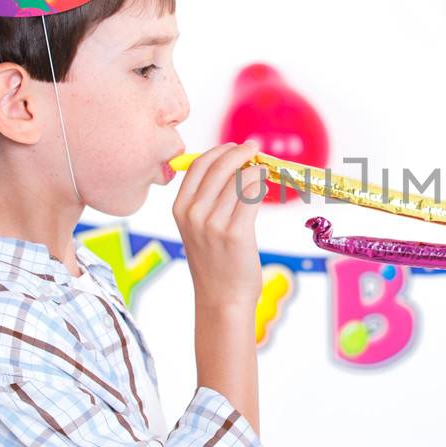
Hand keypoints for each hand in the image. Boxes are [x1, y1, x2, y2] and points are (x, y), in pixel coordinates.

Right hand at [172, 141, 269, 309]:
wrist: (221, 299)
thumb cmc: (215, 263)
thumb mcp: (198, 229)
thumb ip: (207, 200)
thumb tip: (232, 167)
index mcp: (180, 209)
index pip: (198, 165)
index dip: (219, 150)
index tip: (235, 146)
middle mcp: (193, 214)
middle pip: (219, 167)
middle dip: (240, 152)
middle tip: (255, 148)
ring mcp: (213, 224)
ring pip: (238, 180)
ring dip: (254, 169)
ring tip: (263, 170)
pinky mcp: (236, 233)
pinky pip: (251, 196)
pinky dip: (260, 184)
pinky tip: (265, 184)